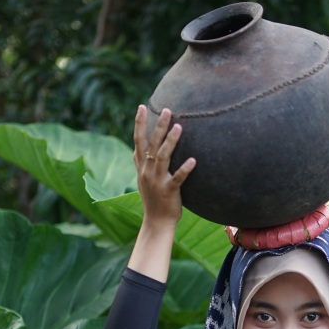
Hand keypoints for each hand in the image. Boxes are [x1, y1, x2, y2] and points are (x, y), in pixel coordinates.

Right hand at [133, 105, 195, 226]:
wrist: (156, 222)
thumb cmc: (153, 198)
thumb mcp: (142, 179)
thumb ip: (140, 163)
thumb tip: (135, 149)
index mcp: (142, 167)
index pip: (138, 141)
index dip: (139, 124)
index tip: (142, 107)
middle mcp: (147, 171)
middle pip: (151, 144)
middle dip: (158, 126)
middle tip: (167, 110)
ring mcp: (157, 181)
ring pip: (163, 157)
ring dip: (170, 141)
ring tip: (179, 127)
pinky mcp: (169, 191)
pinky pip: (177, 178)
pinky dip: (185, 169)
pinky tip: (194, 160)